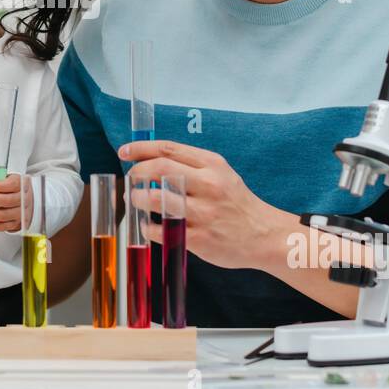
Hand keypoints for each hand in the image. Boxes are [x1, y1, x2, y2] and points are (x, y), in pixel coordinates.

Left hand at [119, 139, 280, 270]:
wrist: (263, 235)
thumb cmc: (237, 203)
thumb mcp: (221, 174)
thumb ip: (191, 166)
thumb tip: (152, 160)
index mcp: (212, 165)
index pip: (168, 149)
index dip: (140, 149)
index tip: (124, 152)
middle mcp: (208, 185)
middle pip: (159, 170)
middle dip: (136, 173)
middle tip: (130, 179)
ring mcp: (203, 213)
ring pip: (156, 199)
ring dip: (137, 198)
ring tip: (134, 200)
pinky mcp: (198, 239)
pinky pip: (161, 229)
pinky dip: (147, 226)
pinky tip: (148, 225)